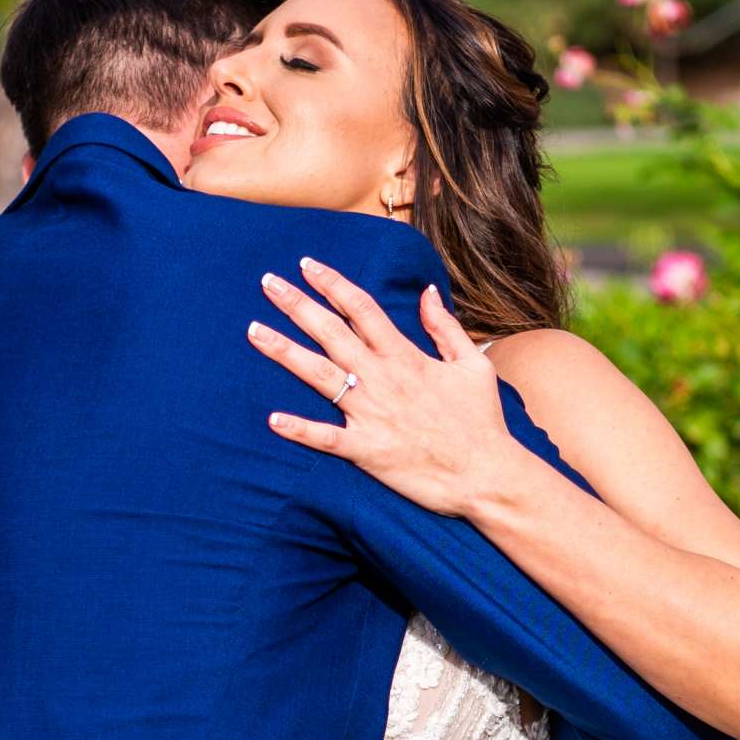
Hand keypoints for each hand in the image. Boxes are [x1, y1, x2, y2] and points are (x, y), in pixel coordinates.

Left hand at [247, 257, 525, 517]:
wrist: (486, 475)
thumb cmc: (482, 421)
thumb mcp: (473, 365)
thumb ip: (445, 327)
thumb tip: (426, 291)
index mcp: (405, 356)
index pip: (361, 308)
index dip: (331, 283)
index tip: (306, 265)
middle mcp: (382, 379)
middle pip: (331, 331)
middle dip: (297, 304)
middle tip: (267, 282)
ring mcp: (371, 414)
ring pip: (319, 375)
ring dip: (284, 351)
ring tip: (253, 330)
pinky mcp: (366, 450)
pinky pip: (326, 438)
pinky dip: (299, 429)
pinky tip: (272, 419)